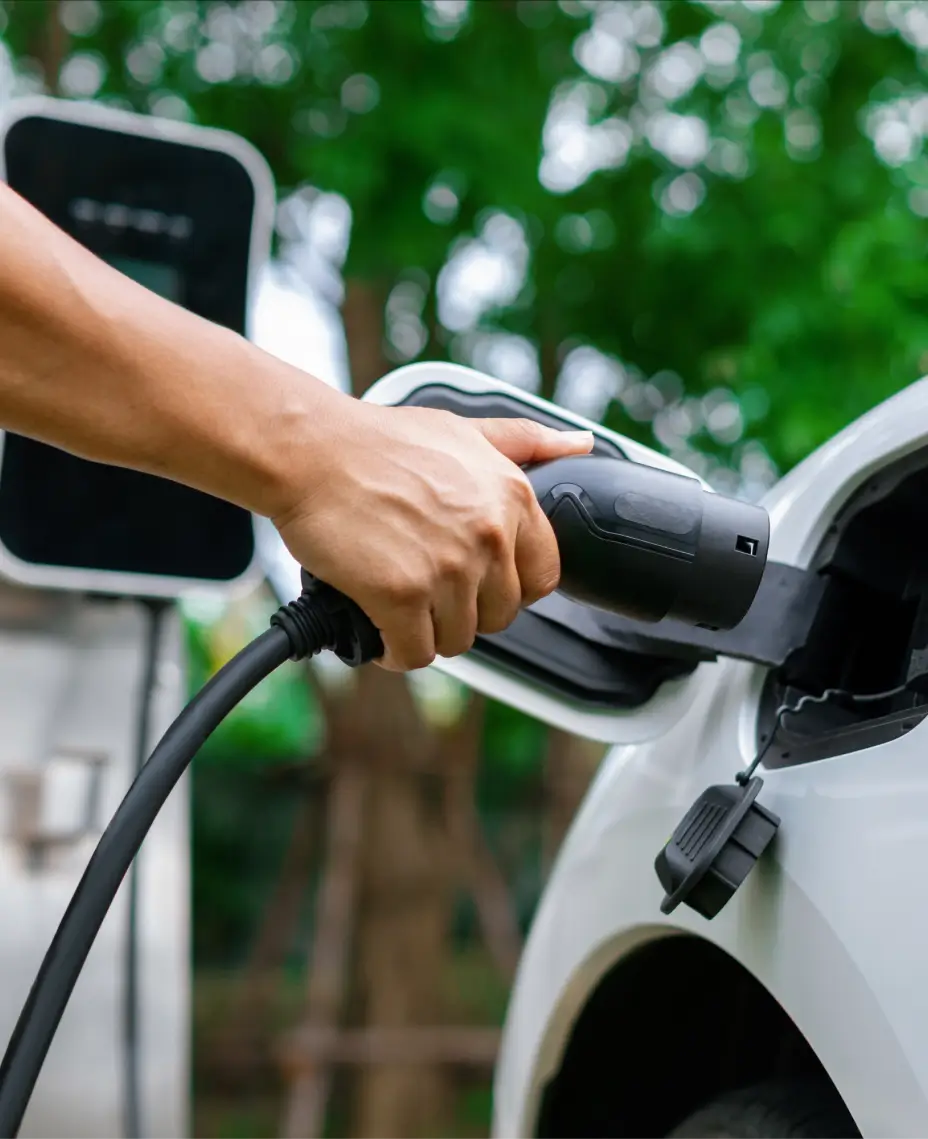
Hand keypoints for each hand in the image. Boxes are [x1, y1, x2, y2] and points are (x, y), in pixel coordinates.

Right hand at [273, 401, 592, 670]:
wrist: (312, 451)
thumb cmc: (379, 442)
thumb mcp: (463, 430)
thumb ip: (525, 442)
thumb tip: (580, 445)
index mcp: (512, 498)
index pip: (543, 577)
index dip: (509, 589)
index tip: (479, 585)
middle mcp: (489, 535)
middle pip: (498, 615)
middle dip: (464, 611)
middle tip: (426, 592)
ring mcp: (448, 568)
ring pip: (457, 640)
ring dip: (426, 632)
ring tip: (398, 608)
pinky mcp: (402, 595)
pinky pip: (415, 653)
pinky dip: (394, 651)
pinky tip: (378, 629)